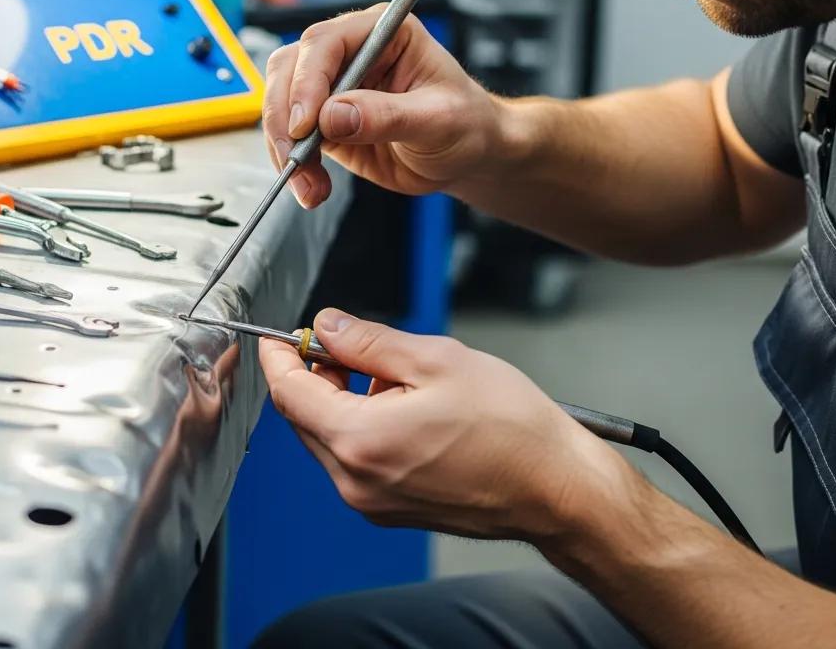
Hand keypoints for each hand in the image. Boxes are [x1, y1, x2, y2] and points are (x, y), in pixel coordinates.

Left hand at [259, 309, 628, 541]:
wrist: (555, 488)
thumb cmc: (509, 426)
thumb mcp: (436, 361)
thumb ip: (369, 342)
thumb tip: (326, 325)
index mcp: (359, 441)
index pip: (289, 394)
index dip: (280, 356)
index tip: (280, 334)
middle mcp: (355, 481)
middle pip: (304, 417)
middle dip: (315, 374)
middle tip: (347, 342)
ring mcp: (372, 502)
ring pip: (329, 437)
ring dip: (341, 400)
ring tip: (394, 377)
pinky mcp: (390, 509)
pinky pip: (354, 459)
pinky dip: (361, 426)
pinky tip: (403, 408)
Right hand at [262, 7, 500, 206]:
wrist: (465, 155)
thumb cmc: (465, 123)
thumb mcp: (438, 119)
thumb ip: (388, 116)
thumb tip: (334, 116)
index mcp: (383, 32)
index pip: (326, 42)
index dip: (308, 81)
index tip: (305, 123)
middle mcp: (352, 51)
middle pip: (290, 67)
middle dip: (284, 116)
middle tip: (296, 156)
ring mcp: (333, 85)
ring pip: (281, 101)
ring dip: (284, 145)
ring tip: (309, 184)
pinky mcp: (323, 120)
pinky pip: (290, 137)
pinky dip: (293, 164)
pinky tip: (313, 187)